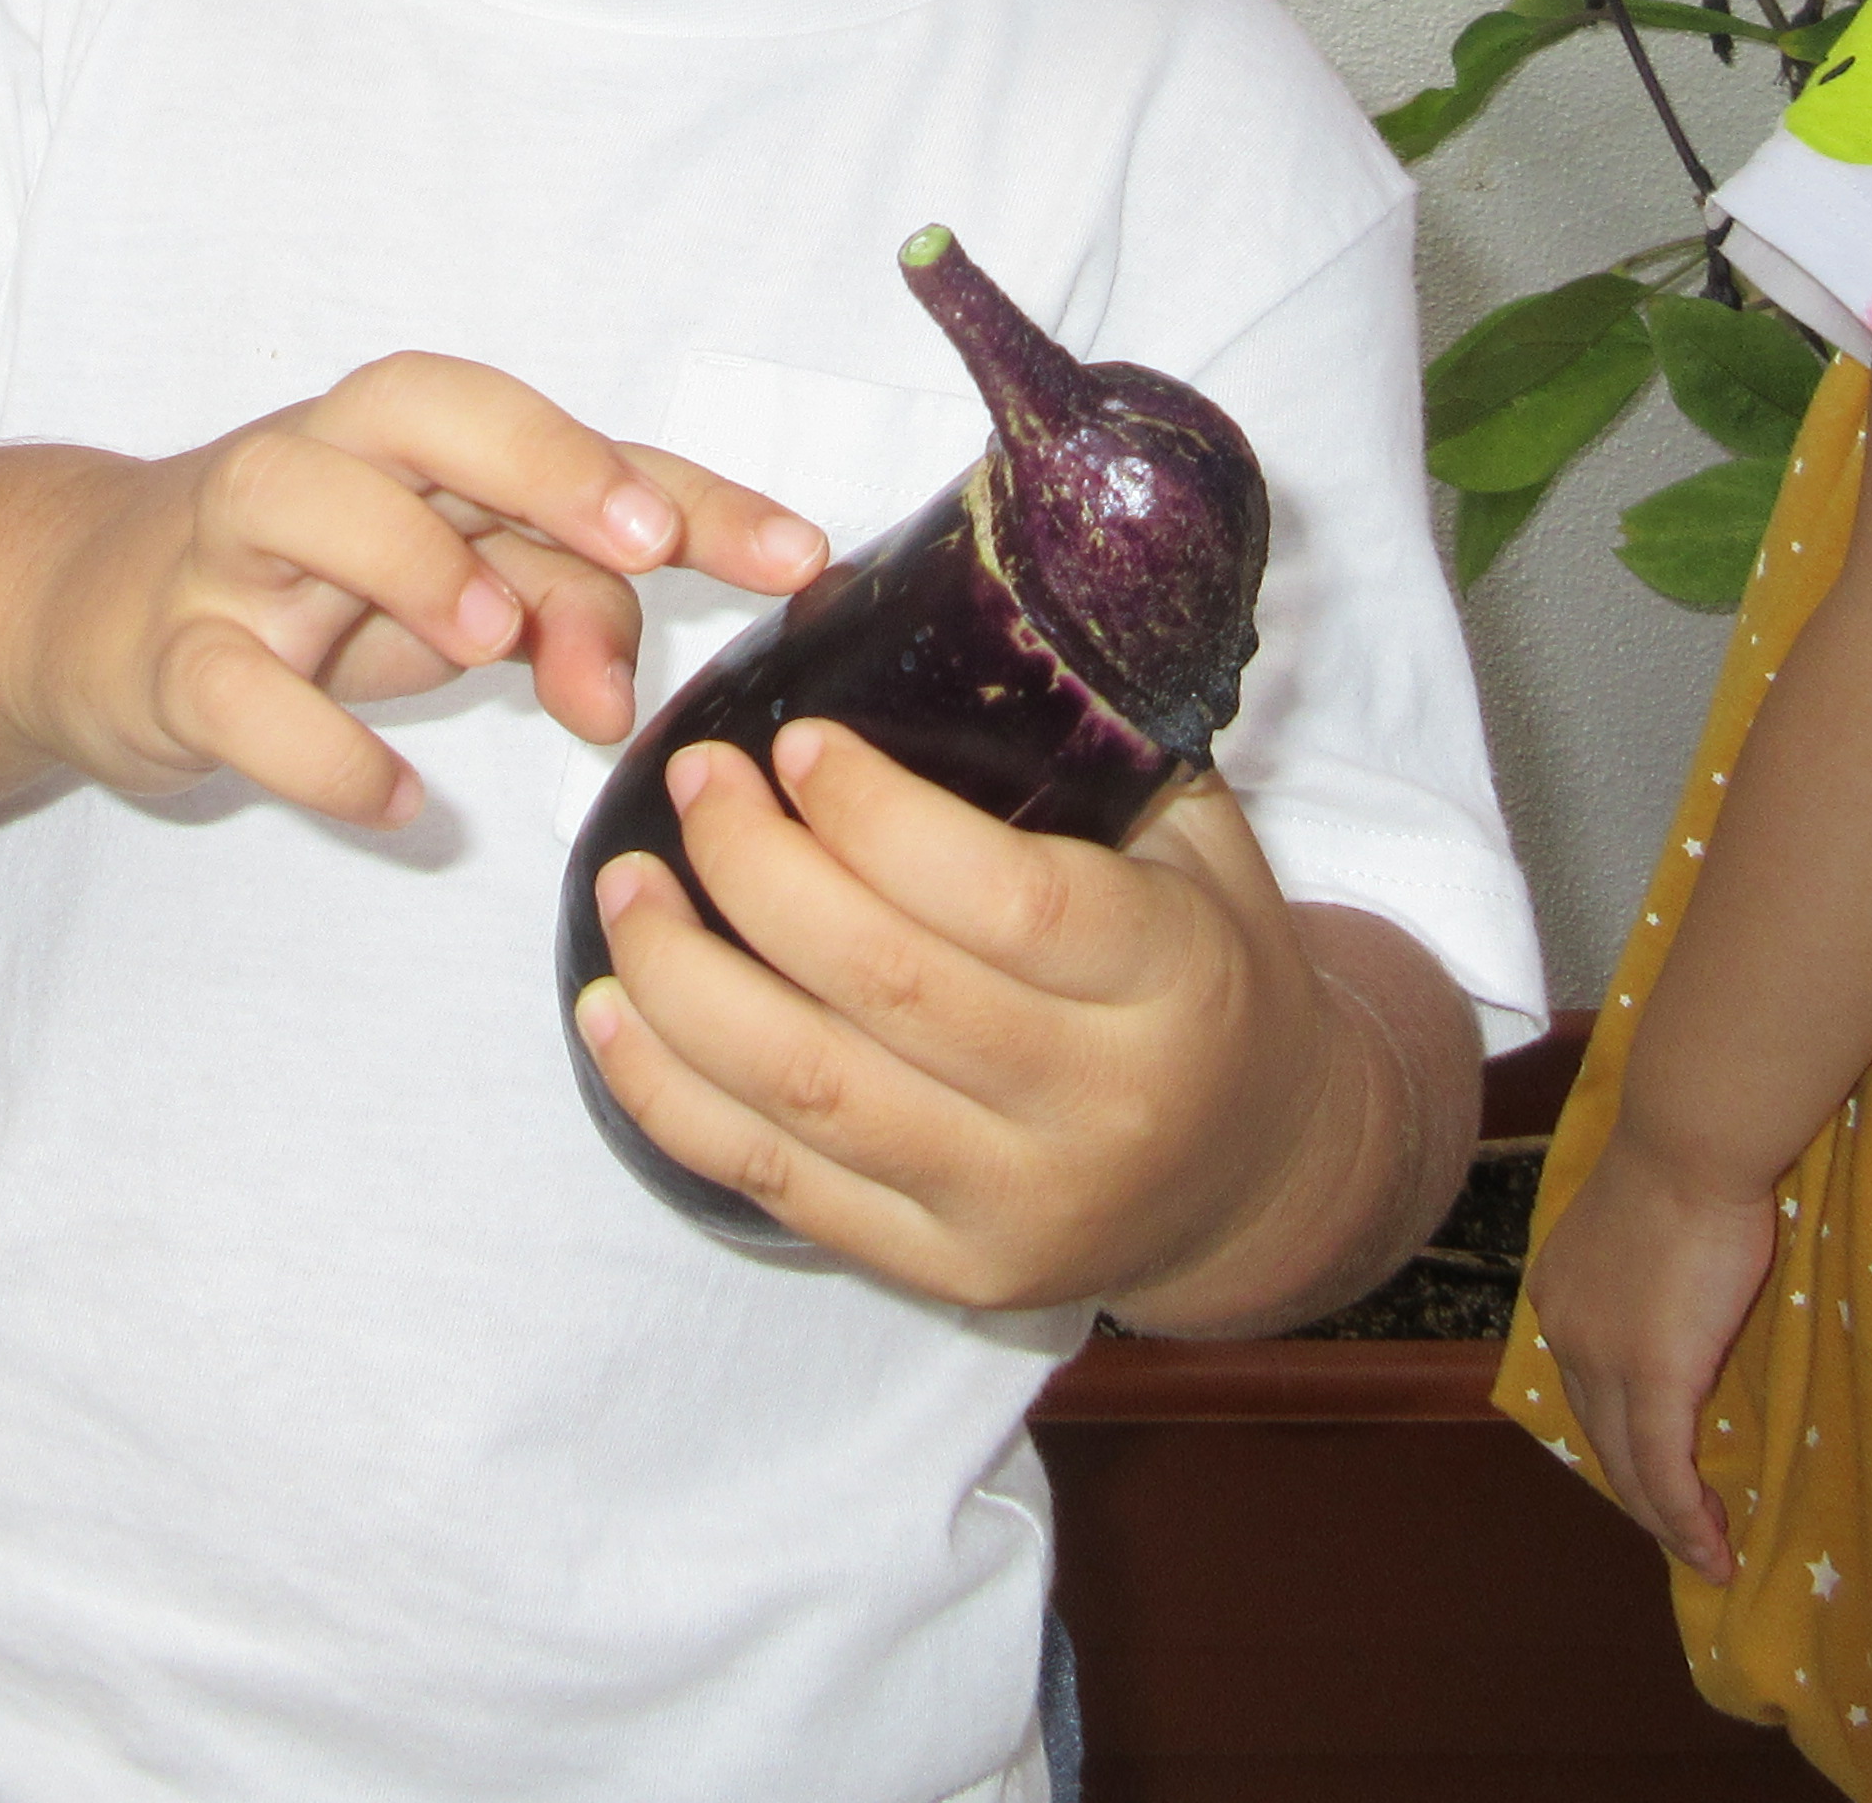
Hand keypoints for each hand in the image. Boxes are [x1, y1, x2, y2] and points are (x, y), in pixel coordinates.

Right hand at [6, 355, 822, 828]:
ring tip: (492, 643)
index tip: (797, 555)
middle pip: (420, 404)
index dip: (686, 487)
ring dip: (406, 557)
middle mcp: (321, 462)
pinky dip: (313, 744)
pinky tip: (397, 800)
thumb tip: (623, 697)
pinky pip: (227, 685)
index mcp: (410, 440)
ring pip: (295, 496)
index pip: (561, 437)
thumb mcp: (452, 597)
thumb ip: (563, 614)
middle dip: (540, 459)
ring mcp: (229, 554)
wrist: (83, 612)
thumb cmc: (309, 589)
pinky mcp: (161, 655)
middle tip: (637, 537)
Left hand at [564, 719, 1333, 1313]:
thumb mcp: (1197, 844)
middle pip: (883, 987)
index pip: (1004, 899)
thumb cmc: (1206, 968)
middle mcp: (1098, 1105)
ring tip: (627, 885)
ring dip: (683, 978)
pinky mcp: (942, 1270)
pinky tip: (612, 1009)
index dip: (877, 818)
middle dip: (754, 871)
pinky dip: (669, 1093)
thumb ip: (1083, 749)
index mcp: (1173, 979)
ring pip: (806, 1092)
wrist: (1259, 1173)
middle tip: (694, 783)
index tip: (794, 742)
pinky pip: (775, 1181)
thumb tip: (927, 601)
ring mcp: (1015, 1205)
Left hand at [1517, 1125, 1776, 1579]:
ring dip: (1667, 1519)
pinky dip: (1685, 1519)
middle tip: (1684, 1529)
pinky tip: (1713, 1551)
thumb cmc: (1685, 1163)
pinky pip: (1664, 1470)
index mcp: (1561, 1291)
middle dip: (1641, 1491)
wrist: (1689, 1143)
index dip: (1622, 1434)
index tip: (1659, 1467)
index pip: (1586, 1385)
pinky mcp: (1651, 1376)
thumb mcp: (1649, 1224)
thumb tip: (1681, 1297)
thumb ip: (1650, 1272)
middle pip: (1600, 1434)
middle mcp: (1566, 1331)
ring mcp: (1602, 1358)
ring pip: (1627, 1465)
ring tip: (1705, 1551)